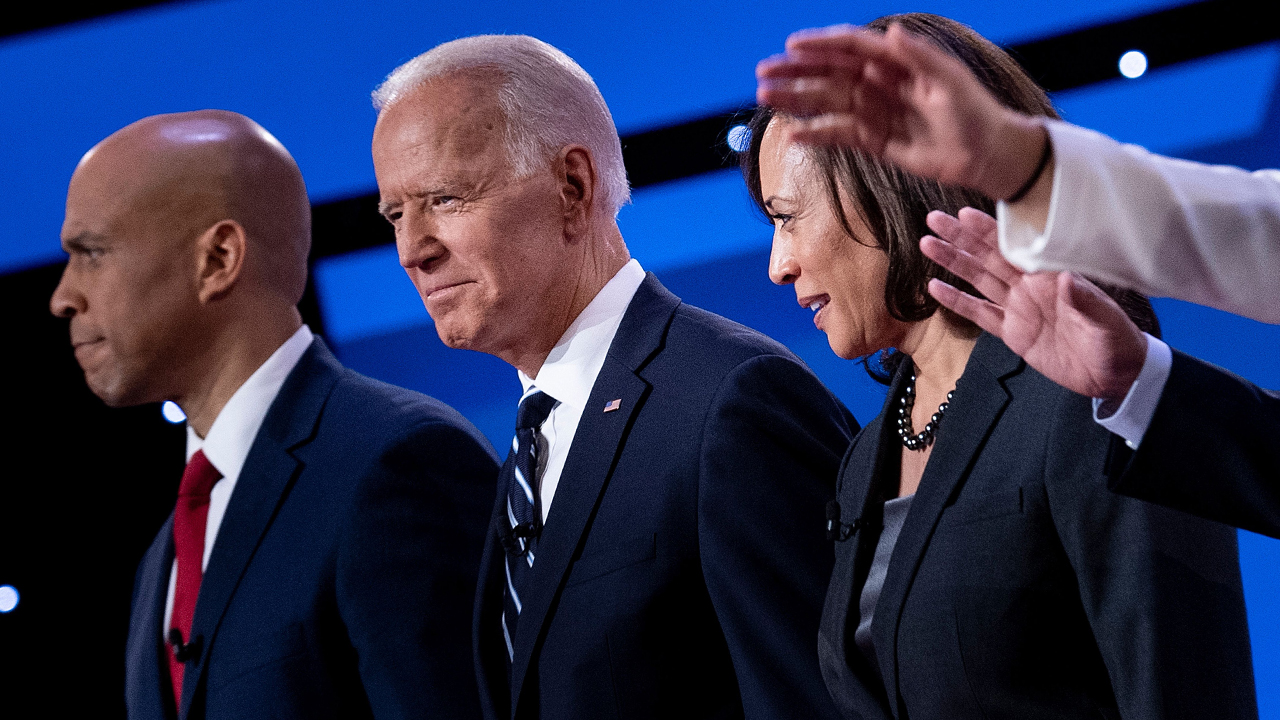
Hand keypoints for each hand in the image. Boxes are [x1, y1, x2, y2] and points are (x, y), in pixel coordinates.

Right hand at [756, 23, 1044, 200]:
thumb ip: (918, 56)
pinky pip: (839, 134)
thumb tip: (890, 33)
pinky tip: (793, 133)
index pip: (851, 46)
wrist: (986, 155)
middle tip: (763, 74)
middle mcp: (881, 83)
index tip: (791, 45)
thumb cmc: (975, 113)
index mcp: (897, 62)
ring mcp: (875, 111)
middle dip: (796, 72)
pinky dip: (816, 133)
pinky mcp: (875, 140)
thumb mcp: (949, 80)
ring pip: (828, 102)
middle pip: (830, 73)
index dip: (821, 44)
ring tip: (766, 98)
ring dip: (797, 99)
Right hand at [919, 208, 1146, 402]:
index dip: (989, 231)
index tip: (965, 215)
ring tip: (927, 244)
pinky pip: (979, 314)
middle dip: (961, 238)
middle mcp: (1030, 287)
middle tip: (934, 219)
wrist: (1115, 375)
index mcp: (1051, 278)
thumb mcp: (1105, 320)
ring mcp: (1019, 308)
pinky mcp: (1012, 332)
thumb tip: (1066, 276)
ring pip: (978, 280)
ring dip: (953, 262)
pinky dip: (957, 301)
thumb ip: (1084, 299)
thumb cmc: (1116, 341)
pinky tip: (935, 288)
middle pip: (988, 257)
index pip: (1015, 248)